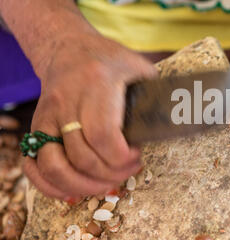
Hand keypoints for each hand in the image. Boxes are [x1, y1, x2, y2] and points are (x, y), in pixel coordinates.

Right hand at [23, 32, 157, 200]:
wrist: (68, 49)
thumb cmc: (109, 60)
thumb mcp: (139, 66)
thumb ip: (159, 91)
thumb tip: (187, 116)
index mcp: (97, 83)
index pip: (103, 133)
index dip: (121, 157)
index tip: (137, 157)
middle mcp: (67, 100)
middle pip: (83, 155)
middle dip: (111, 174)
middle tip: (130, 170)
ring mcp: (47, 115)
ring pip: (54, 165)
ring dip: (84, 185)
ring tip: (108, 183)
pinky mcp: (36, 126)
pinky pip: (33, 165)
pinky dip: (51, 185)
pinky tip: (74, 190)